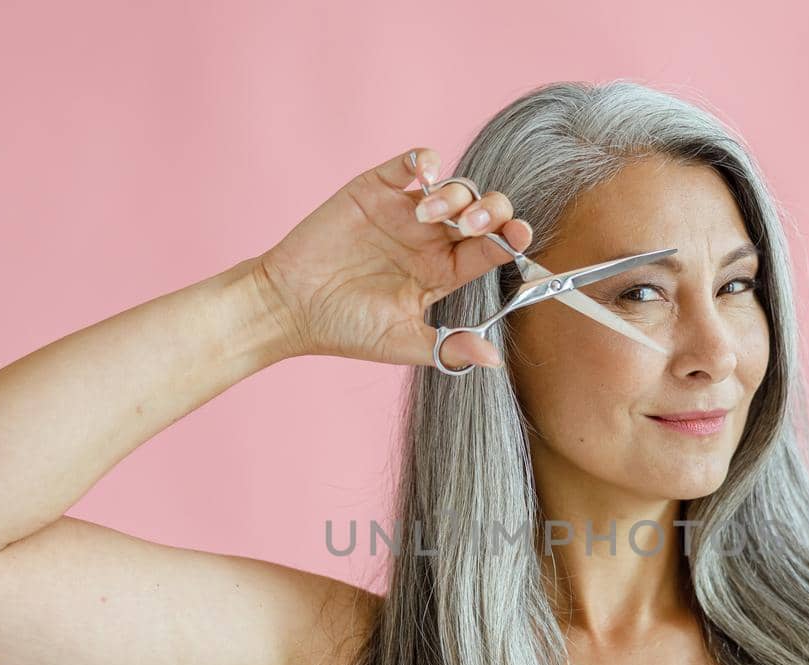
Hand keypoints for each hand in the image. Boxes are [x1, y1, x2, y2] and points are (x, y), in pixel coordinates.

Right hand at [253, 145, 531, 370]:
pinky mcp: (377, 189)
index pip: (492, 249)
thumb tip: (494, 360)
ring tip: (429, 214)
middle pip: (483, 211)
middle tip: (471, 226)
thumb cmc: (345, 329)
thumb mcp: (402, 342)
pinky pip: (413, 164)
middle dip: (490, 212)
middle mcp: (432, 239)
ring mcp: (406, 211)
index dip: (510, 238)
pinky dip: (426, 160)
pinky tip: (424, 176)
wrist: (290, 306)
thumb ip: (449, 347)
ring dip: (455, 194)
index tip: (517, 237)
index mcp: (445, 272)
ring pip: (454, 186)